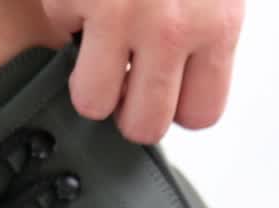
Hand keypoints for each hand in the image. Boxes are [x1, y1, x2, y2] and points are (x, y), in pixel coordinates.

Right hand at [41, 0, 245, 143]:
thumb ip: (204, 29)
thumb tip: (176, 81)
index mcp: (217, 24)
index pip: (200, 114)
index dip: (175, 105)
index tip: (163, 86)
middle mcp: (172, 26)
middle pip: (142, 126)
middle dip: (126, 106)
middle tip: (123, 72)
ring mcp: (121, 14)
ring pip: (92, 102)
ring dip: (87, 73)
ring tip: (98, 36)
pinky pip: (60, 30)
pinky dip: (66, 9)